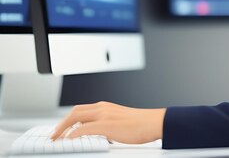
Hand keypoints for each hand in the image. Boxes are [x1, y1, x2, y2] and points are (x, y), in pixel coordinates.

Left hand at [50, 101, 165, 143]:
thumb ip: (107, 124)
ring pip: (76, 117)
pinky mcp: (106, 124)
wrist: (154, 122)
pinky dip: (73, 134)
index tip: (61, 130)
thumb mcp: (120, 121)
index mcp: (106, 107)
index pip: (81, 110)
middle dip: (61, 124)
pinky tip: (69, 141)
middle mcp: (103, 108)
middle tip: (54, 136)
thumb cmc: (142, 124)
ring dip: (63, 128)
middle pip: (74, 112)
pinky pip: (83, 128)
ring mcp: (104, 115)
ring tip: (57, 139)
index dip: (68, 120)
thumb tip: (98, 133)